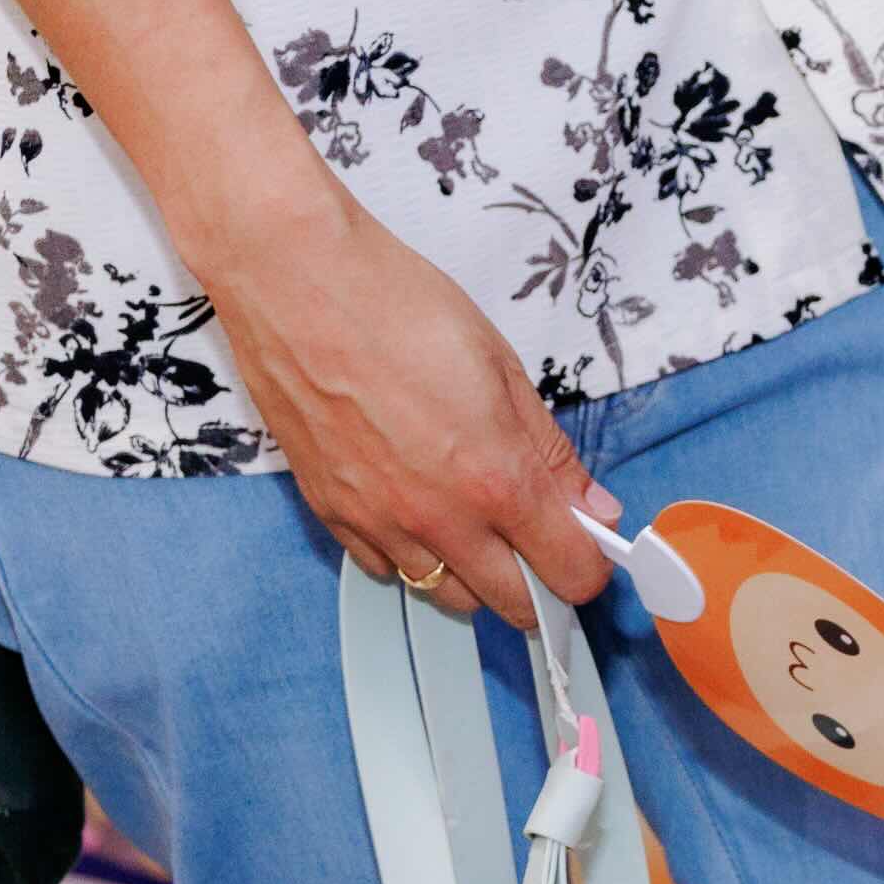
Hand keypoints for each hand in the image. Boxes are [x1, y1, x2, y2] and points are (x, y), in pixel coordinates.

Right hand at [198, 189, 615, 623]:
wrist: (290, 277)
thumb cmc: (395, 304)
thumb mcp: (501, 368)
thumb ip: (551, 453)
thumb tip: (593, 509)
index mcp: (497, 480)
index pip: (571, 574)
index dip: (590, 567)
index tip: (588, 546)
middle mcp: (440, 519)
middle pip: (514, 606)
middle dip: (541, 585)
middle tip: (539, 541)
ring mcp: (380, 522)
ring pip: (449, 597)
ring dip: (477, 578)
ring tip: (477, 526)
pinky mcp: (330, 512)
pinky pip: (386, 569)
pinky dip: (412, 557)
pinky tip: (417, 513)